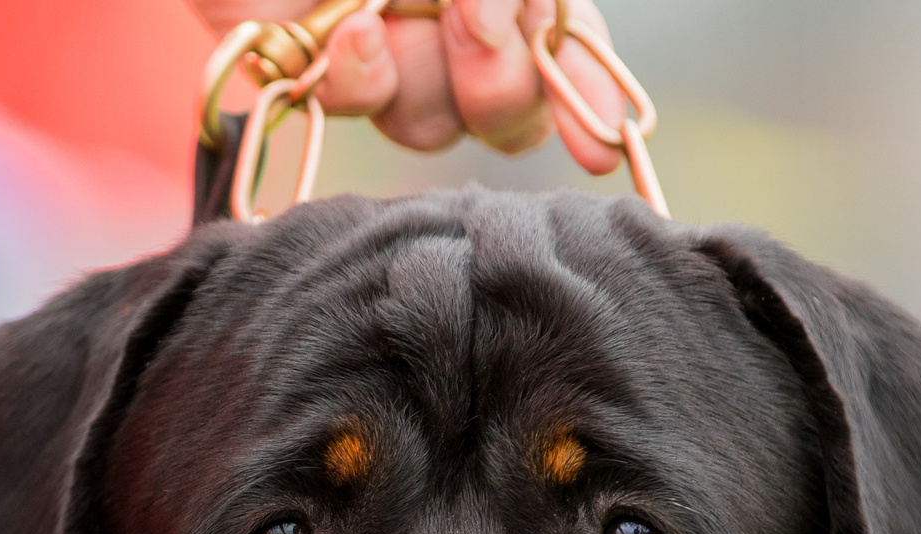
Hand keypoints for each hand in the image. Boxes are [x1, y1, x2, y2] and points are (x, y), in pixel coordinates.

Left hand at [188, 0, 629, 173]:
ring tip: (382, 9)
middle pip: (514, 107)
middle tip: (473, 26)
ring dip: (424, 74)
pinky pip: (363, 105)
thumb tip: (514, 12)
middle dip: (504, 84)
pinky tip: (349, 32)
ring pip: (438, 121)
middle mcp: (452, 21)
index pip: (565, 39)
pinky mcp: (316, 73)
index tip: (604, 134)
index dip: (590, 89)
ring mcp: (385, 52)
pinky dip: (362, 74)